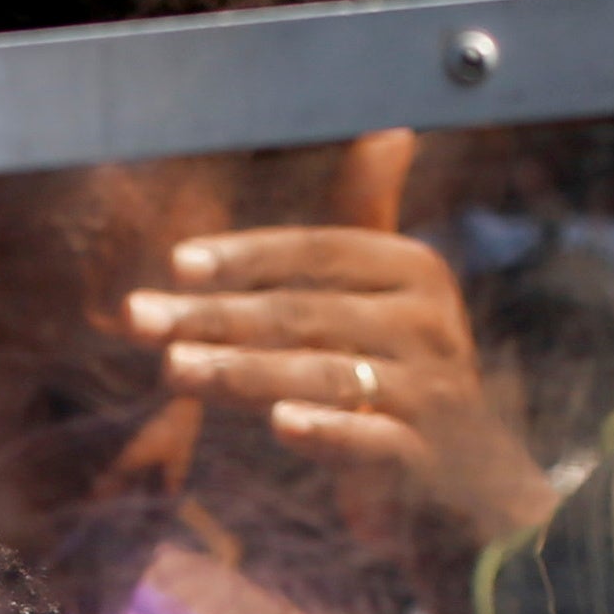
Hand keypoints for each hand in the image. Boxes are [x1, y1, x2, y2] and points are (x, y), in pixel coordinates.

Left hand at [124, 222, 556, 551]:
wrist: (474, 486)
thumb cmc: (408, 377)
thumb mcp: (391, 295)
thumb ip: (369, 219)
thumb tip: (389, 127)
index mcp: (414, 272)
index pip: (319, 252)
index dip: (247, 255)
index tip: (177, 263)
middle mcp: (428, 323)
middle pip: (305, 312)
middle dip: (215, 315)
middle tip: (139, 318)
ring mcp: (431, 393)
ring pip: (325, 375)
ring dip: (244, 372)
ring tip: (173, 369)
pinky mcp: (427, 459)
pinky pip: (372, 442)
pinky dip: (328, 435)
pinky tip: (278, 428)